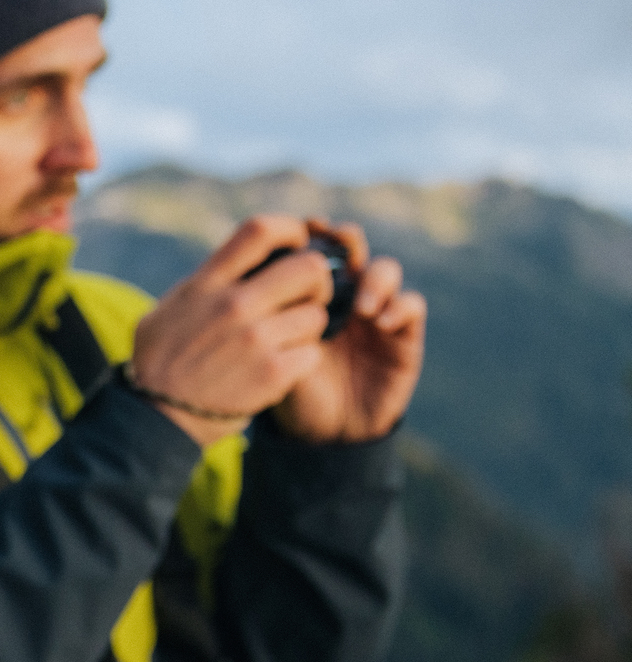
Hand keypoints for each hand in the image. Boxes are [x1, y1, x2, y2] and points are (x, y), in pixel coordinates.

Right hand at [128, 216, 347, 445]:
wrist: (158, 418)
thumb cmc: (160, 361)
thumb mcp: (168, 309)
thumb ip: (204, 283)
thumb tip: (239, 260)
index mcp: (207, 283)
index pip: (260, 230)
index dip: (290, 229)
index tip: (296, 242)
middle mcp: (234, 305)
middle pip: (308, 267)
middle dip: (317, 280)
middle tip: (307, 295)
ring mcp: (256, 340)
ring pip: (317, 315)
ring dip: (307, 327)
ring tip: (285, 340)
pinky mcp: (273, 373)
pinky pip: (312, 353)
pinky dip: (302, 360)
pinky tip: (281, 367)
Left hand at [269, 220, 425, 442]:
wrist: (322, 435)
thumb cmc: (291, 390)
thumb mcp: (271, 352)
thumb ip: (268, 318)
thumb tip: (250, 277)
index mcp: (311, 294)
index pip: (317, 249)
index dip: (314, 233)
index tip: (304, 227)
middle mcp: (346, 296)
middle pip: (354, 249)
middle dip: (347, 240)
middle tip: (337, 245)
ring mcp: (378, 313)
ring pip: (386, 270)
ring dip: (375, 277)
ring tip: (359, 306)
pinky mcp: (405, 336)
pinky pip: (411, 305)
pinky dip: (399, 305)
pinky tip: (379, 322)